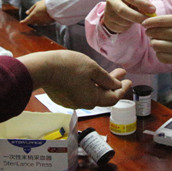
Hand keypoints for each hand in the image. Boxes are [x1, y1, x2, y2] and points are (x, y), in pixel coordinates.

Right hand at [17, 50, 131, 108]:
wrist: (42, 68)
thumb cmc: (68, 66)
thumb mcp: (92, 69)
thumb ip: (107, 79)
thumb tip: (117, 85)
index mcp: (92, 99)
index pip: (113, 97)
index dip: (123, 89)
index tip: (129, 80)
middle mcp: (83, 104)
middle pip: (103, 96)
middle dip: (113, 84)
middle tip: (121, 73)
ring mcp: (72, 101)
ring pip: (92, 94)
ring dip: (101, 84)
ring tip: (106, 72)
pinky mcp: (63, 97)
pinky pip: (81, 93)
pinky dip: (89, 85)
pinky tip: (89, 76)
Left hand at [21, 0, 54, 24]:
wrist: (55, 8)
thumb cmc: (45, 4)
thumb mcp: (36, 4)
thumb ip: (31, 9)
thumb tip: (27, 13)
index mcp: (33, 16)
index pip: (26, 21)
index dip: (23, 22)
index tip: (21, 22)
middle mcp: (37, 20)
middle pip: (31, 22)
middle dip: (30, 19)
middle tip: (31, 15)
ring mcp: (42, 22)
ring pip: (36, 22)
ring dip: (36, 19)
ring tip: (39, 13)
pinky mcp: (47, 23)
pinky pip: (42, 22)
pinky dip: (41, 19)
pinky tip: (44, 15)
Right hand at [102, 0, 155, 33]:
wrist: (116, 7)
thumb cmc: (130, 1)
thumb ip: (144, 2)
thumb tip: (152, 11)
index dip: (143, 4)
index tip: (153, 10)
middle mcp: (111, 0)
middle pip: (123, 11)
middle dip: (137, 17)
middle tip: (148, 21)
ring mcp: (108, 11)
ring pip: (122, 21)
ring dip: (133, 22)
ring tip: (136, 19)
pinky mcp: (107, 21)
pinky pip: (120, 27)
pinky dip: (127, 27)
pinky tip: (128, 22)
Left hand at [142, 15, 171, 67]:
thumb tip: (153, 21)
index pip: (161, 20)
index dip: (150, 22)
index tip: (145, 23)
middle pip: (156, 33)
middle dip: (150, 32)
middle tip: (151, 33)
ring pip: (156, 45)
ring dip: (154, 43)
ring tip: (158, 42)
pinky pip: (161, 56)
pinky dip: (159, 53)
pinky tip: (164, 50)